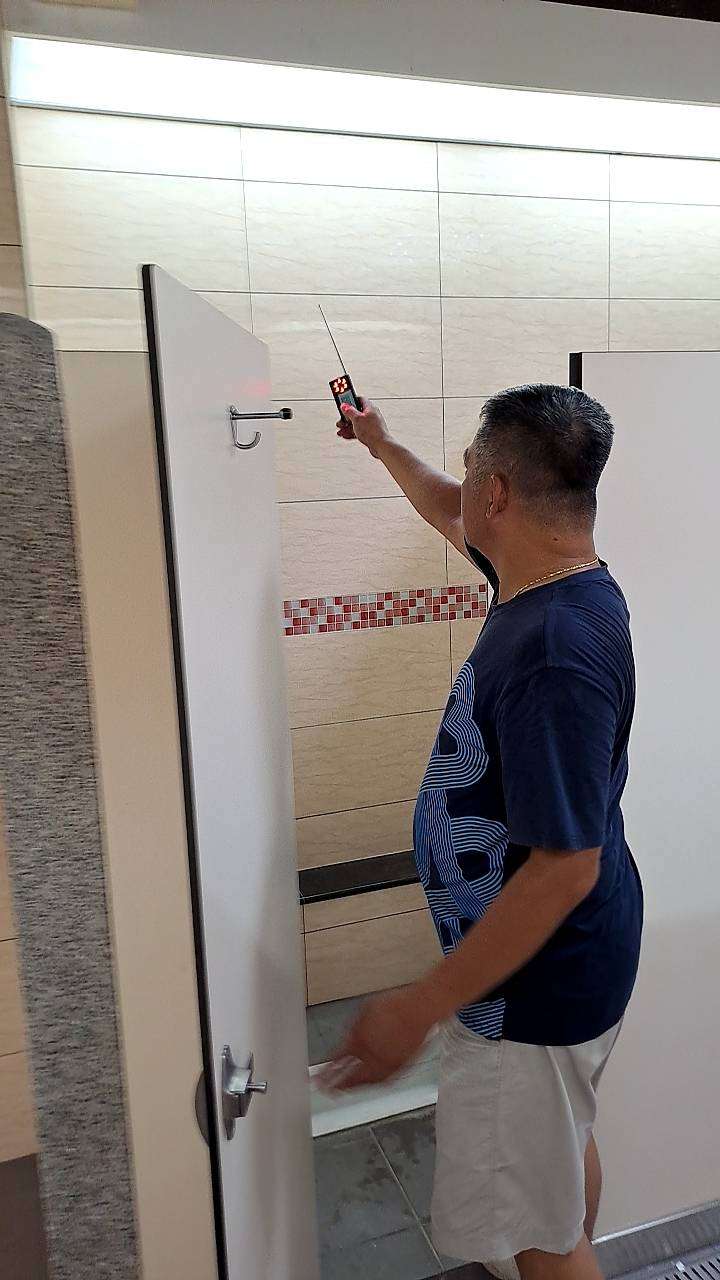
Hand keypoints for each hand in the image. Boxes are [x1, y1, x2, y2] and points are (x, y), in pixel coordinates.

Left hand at [317, 986, 433, 1091]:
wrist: (420, 1009)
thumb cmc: (395, 1005)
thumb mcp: (365, 1010)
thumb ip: (354, 1028)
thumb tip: (347, 1037)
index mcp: (360, 1041)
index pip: (338, 1061)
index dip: (326, 1071)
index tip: (317, 1078)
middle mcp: (373, 1057)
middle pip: (349, 1077)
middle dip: (334, 1084)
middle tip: (324, 1089)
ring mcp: (388, 1064)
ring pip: (365, 1082)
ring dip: (351, 1087)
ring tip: (342, 1090)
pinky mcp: (400, 1067)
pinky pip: (381, 1080)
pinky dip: (370, 1083)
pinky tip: (366, 1083)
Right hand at [336, 399, 390, 457]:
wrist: (381, 446)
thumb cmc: (372, 431)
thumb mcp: (357, 419)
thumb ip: (349, 411)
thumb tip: (345, 405)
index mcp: (370, 408)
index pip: (360, 399)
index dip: (351, 400)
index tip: (344, 402)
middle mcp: (372, 415)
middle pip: (357, 412)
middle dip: (347, 417)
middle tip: (341, 420)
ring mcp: (372, 424)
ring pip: (357, 423)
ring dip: (347, 426)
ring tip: (340, 429)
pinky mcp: (371, 433)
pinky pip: (360, 430)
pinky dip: (352, 432)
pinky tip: (345, 435)